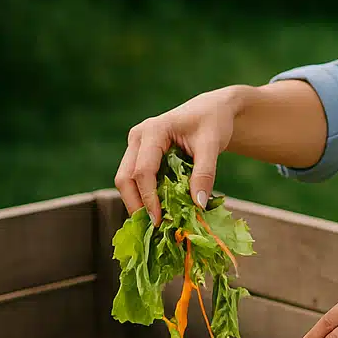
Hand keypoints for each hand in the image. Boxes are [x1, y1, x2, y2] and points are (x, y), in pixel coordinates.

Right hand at [115, 86, 245, 225]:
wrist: (211, 110)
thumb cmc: (212, 123)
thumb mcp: (212, 145)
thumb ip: (205, 173)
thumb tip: (198, 205)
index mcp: (153, 130)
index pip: (143, 171)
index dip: (149, 198)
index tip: (159, 221)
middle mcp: (138, 137)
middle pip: (125, 178)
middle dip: (136, 204)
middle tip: (154, 227)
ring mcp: (136, 145)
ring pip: (125, 180)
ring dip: (137, 202)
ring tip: (157, 222)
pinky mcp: (140, 154)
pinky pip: (135, 179)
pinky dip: (143, 196)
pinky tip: (159, 210)